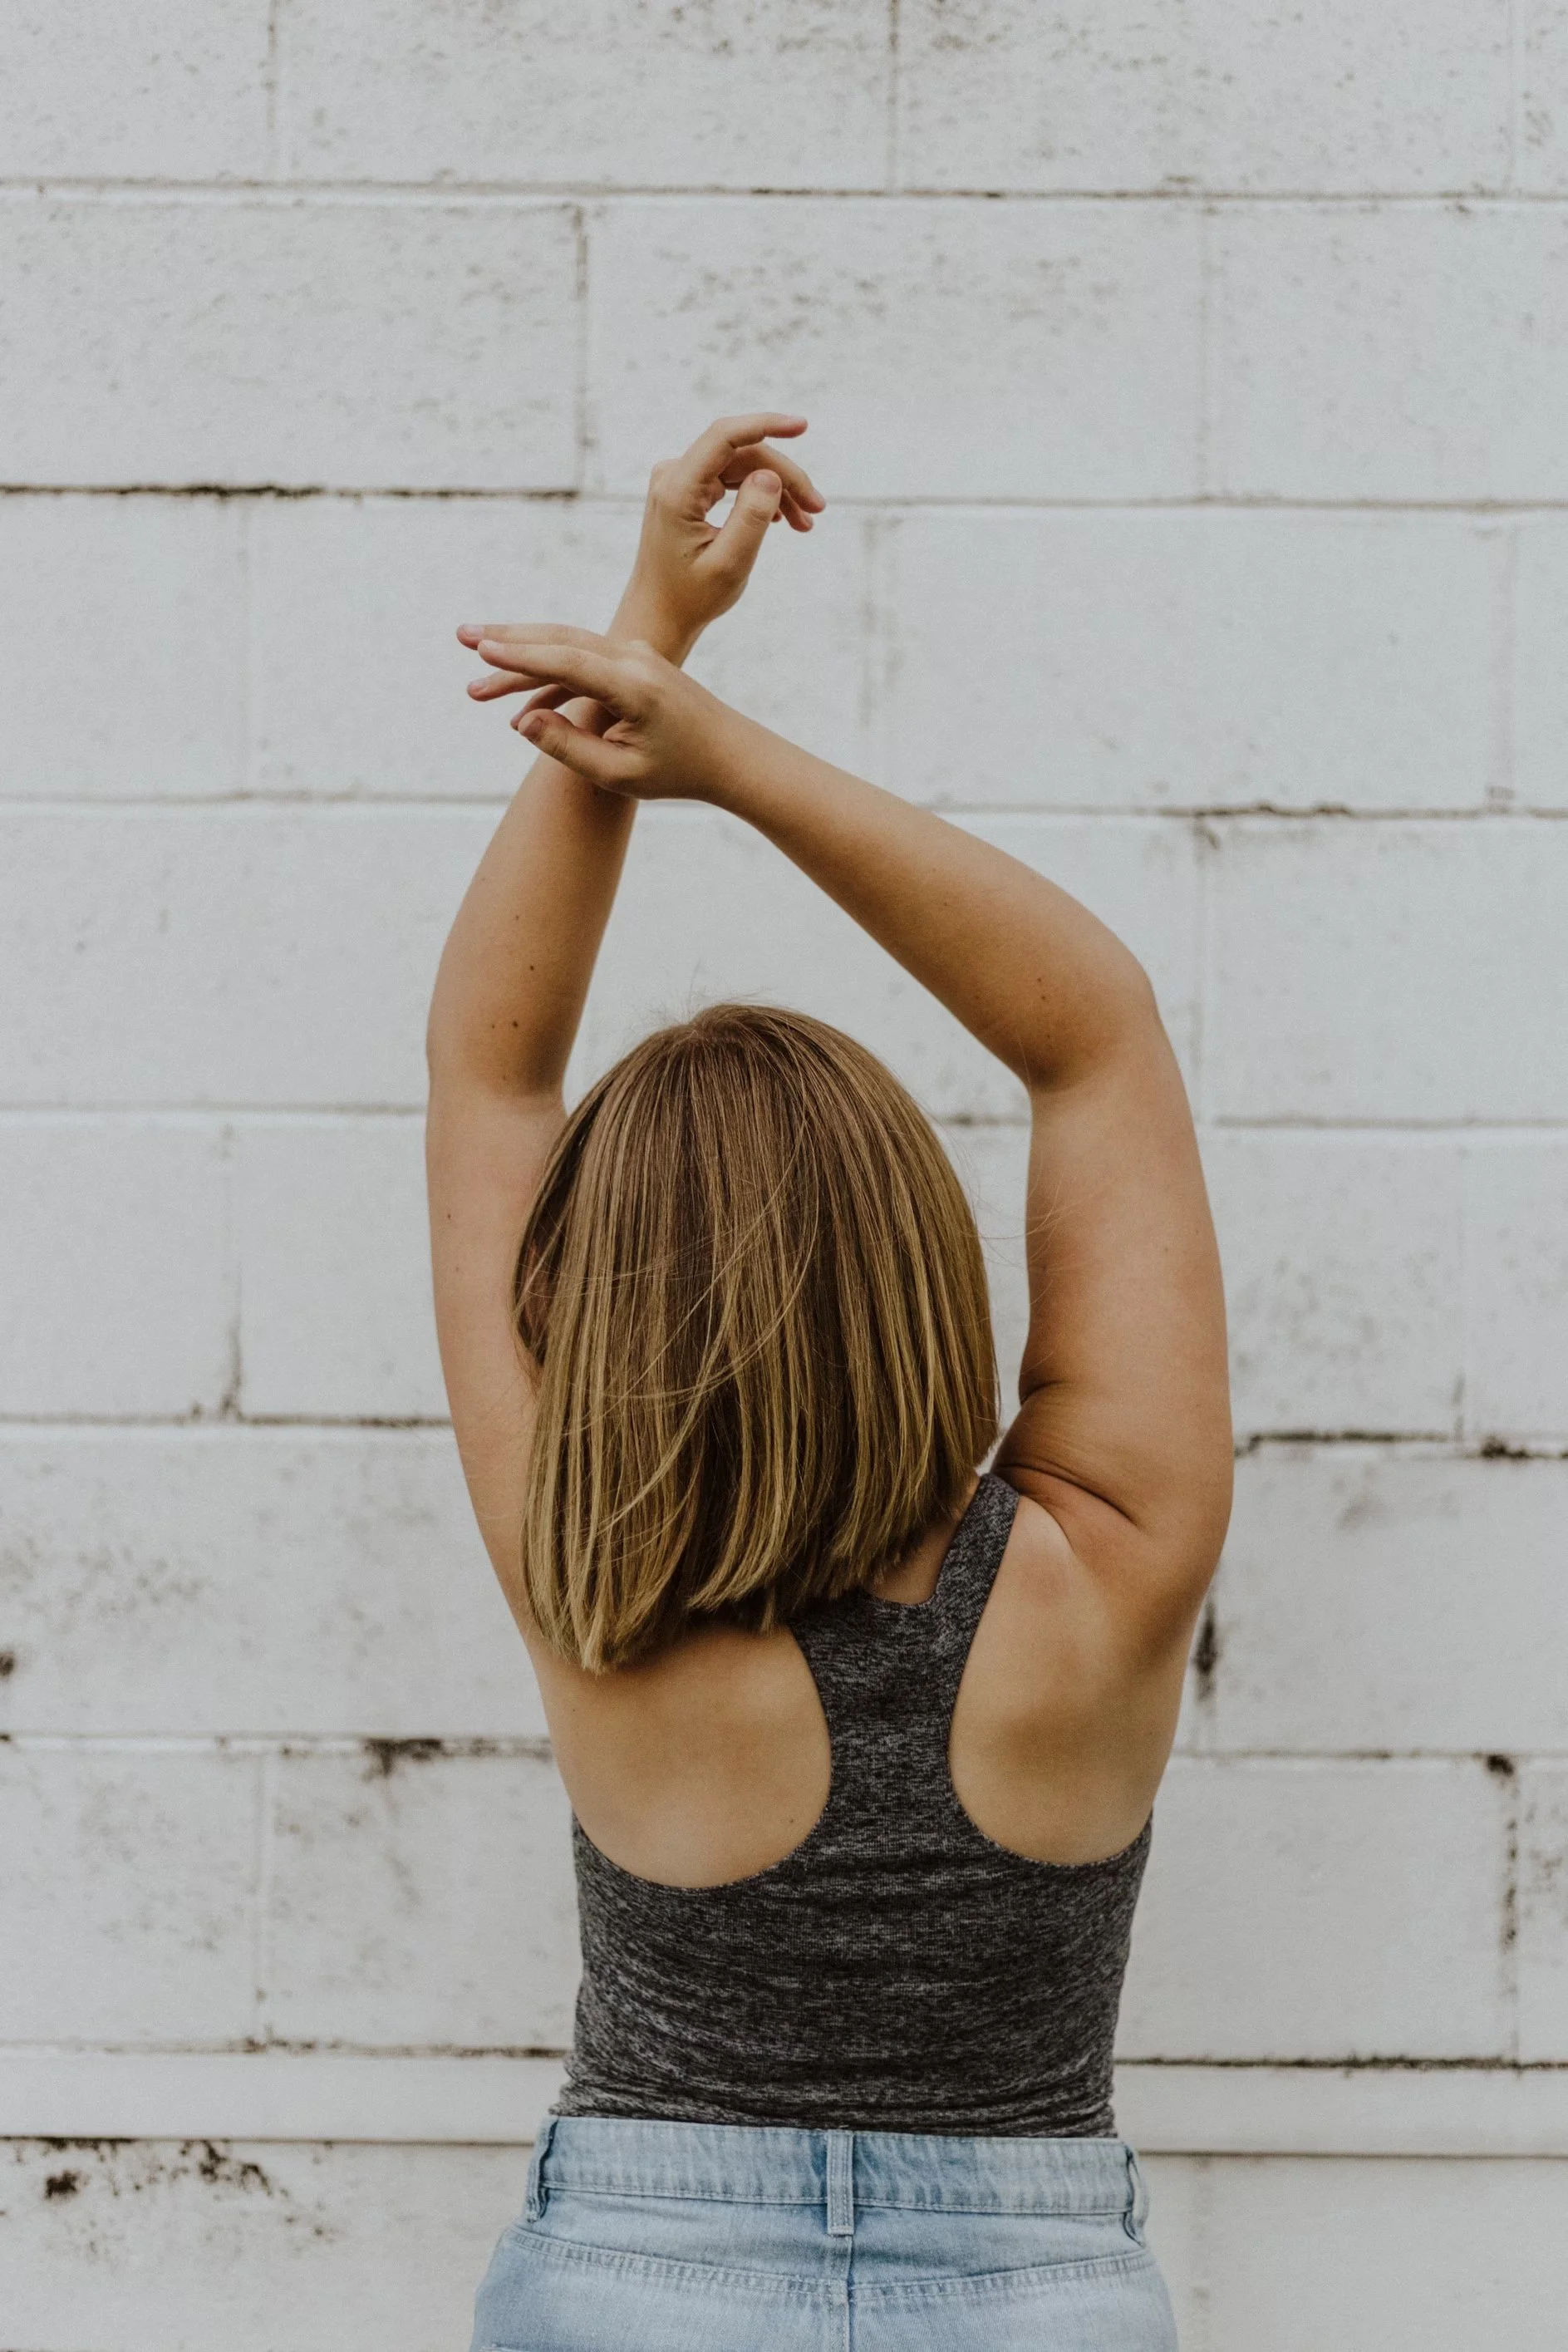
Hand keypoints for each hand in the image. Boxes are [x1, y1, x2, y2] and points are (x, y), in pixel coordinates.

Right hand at [460, 627, 740, 801]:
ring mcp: (636, 655)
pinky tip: (520, 704)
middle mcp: (635, 659)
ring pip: (568, 646)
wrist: (730, 755)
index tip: (480, 650)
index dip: (519, 656)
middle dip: (508, 639)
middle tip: (461, 636)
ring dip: (522, 655)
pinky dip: (550, 675)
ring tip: (477, 669)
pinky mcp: (634, 662)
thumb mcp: (620, 774)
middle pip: (560, 639)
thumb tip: (521, 720)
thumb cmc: (679, 772)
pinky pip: (583, 661)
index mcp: (634, 686)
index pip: (566, 662)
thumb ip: (567, 747)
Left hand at [620, 413, 824, 652]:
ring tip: (805, 522)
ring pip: (741, 467)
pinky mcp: (688, 491)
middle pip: (742, 454)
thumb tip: (770, 474)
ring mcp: (679, 481)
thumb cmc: (691, 597)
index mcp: (677, 491)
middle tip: (817, 509)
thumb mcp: (729, 564)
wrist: (658, 616)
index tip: (803, 426)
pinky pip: (731, 480)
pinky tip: (782, 518)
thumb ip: (751, 518)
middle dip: (784, 476)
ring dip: (778, 489)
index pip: (725, 436)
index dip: (766, 425)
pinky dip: (760, 496)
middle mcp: (674, 476)